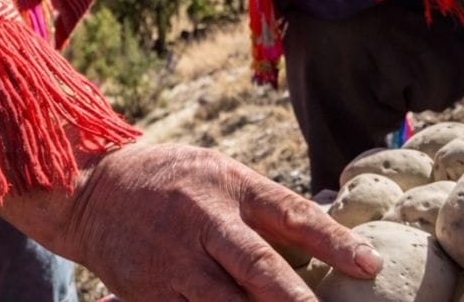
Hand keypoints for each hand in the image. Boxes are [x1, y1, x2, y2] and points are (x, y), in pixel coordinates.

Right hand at [63, 143, 381, 299]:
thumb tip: (326, 239)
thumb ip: (265, 207)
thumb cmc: (176, 182)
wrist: (94, 192)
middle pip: (259, 267)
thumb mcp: (221, 174)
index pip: (291, 213)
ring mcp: (175, 262)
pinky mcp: (150, 294)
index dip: (333, 241)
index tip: (369, 264)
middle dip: (296, 300)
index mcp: (230, 186)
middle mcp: (204, 222)